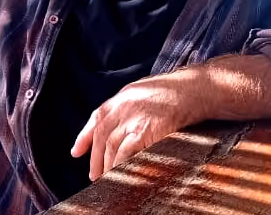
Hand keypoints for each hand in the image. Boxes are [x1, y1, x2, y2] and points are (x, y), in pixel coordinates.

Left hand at [71, 68, 209, 180]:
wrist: (193, 90)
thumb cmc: (174, 92)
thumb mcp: (145, 91)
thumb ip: (130, 106)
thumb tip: (120, 125)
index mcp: (122, 97)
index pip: (97, 117)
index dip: (84, 136)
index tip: (76, 152)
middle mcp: (123, 107)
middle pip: (101, 136)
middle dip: (95, 158)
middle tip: (94, 175)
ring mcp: (133, 118)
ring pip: (111, 147)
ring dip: (107, 166)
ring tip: (107, 179)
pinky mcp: (145, 131)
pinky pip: (126, 153)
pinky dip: (121, 165)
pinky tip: (122, 174)